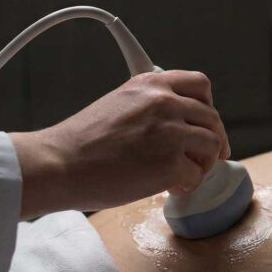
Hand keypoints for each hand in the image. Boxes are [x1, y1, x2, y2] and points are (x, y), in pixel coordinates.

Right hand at [10, 70, 230, 218]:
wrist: (58, 165)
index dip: (207, 106)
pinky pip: (197, 175)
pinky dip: (187, 184)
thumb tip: (177, 121)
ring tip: (181, 175)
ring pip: (212, 145)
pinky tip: (170, 187)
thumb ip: (149, 105)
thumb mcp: (119, 104)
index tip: (205, 123)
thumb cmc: (82, 143)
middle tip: (206, 158)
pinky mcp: (172, 162)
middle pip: (212, 118)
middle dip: (213, 140)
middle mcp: (164, 102)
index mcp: (150, 85)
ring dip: (202, 163)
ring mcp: (171, 132)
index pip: (199, 84)